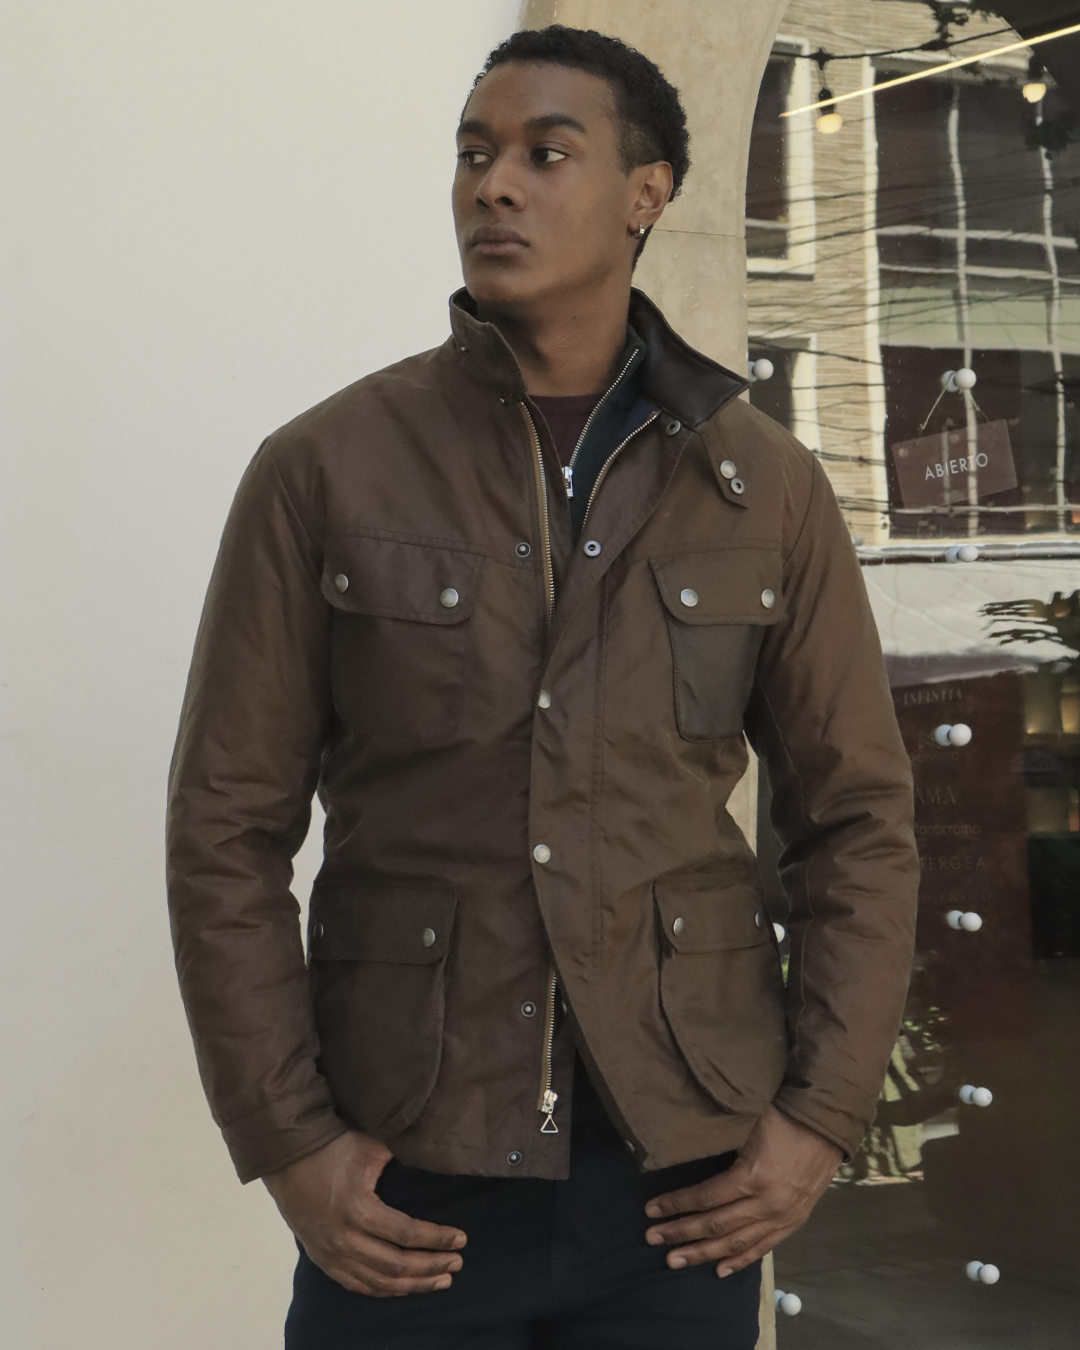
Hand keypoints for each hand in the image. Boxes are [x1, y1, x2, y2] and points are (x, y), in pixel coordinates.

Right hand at [262, 1130, 466, 1295]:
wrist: (286, 1157)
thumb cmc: (331, 1146)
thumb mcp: (370, 1146)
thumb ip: (401, 1158)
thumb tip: (435, 1161)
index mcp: (358, 1209)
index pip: (407, 1234)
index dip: (437, 1238)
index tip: (461, 1239)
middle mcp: (344, 1239)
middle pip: (396, 1264)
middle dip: (431, 1266)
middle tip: (457, 1262)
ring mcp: (331, 1254)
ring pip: (378, 1282)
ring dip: (413, 1284)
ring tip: (441, 1281)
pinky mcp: (323, 1260)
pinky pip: (357, 1285)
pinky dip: (384, 1290)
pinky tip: (404, 1287)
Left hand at [643, 1105, 841, 1277]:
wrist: (827, 1124)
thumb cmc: (783, 1115)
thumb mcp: (748, 1122)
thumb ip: (720, 1139)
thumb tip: (682, 1144)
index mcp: (752, 1176)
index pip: (705, 1198)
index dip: (675, 1204)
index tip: (650, 1209)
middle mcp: (766, 1204)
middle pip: (715, 1225)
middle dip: (680, 1232)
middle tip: (652, 1238)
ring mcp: (781, 1217)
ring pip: (735, 1243)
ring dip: (702, 1253)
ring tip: (675, 1260)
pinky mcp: (794, 1222)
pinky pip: (763, 1248)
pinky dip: (740, 1260)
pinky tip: (719, 1270)